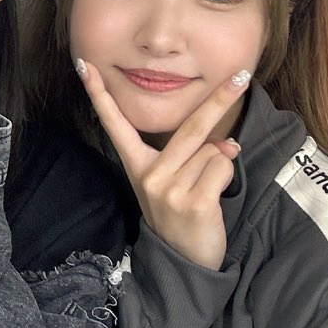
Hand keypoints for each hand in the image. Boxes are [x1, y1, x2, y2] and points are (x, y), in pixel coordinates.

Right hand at [77, 60, 249, 269]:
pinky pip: (222, 169)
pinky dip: (227, 176)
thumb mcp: (176, 182)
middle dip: (220, 99)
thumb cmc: (181, 214)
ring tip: (206, 188)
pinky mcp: (191, 203)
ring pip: (213, 151)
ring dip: (221, 164)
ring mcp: (168, 189)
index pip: (115, 124)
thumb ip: (195, 156)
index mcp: (137, 165)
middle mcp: (149, 175)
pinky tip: (213, 197)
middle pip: (190, 128)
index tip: (85, 65)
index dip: (99, 94)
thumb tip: (226, 144)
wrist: (183, 263)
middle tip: (242, 76)